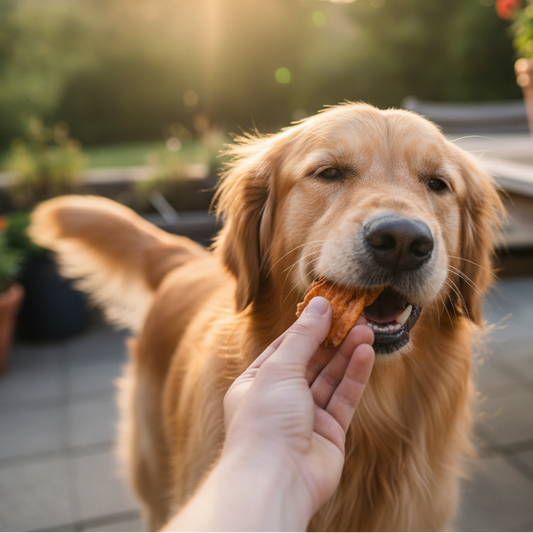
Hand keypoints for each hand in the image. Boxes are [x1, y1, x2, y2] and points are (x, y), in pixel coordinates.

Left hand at [223, 296, 374, 516]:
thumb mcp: (280, 368)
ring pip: (330, 378)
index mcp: (256, 383)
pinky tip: (365, 353)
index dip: (307, 327)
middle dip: (332, 338)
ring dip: (347, 353)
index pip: (285, 347)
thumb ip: (303, 337)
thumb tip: (319, 304)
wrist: (276, 480)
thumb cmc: (266, 421)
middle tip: (355, 316)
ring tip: (366, 330)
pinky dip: (354, 375)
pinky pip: (343, 398)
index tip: (329, 307)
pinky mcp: (329, 433)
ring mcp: (305, 417)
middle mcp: (280, 399)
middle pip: (311, 361)